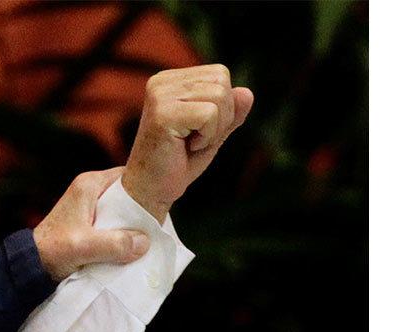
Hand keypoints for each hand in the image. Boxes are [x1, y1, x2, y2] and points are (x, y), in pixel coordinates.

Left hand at [33, 167, 149, 281]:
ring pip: (123, 210)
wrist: (29, 265)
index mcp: (89, 184)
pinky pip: (115, 222)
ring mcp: (90, 206)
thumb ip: (113, 243)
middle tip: (158, 225)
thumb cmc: (52, 251)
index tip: (163, 202)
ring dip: (133, 224)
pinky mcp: (90, 222)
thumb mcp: (83, 246)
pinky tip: (134, 244)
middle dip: (143, 208)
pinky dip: (124, 232)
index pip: (129, 174)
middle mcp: (91, 190)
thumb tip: (144, 241)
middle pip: (129, 193)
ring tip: (149, 237)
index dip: (147, 186)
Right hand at [122, 64, 253, 221]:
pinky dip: (207, 137)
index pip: (220, 74)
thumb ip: (230, 113)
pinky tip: (187, 148)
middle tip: (196, 139)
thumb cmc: (177, 163)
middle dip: (222, 116)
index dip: (223, 106)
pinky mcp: (163, 114)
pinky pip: (210, 114)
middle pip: (222, 82)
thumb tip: (247, 93)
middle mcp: (161, 83)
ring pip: (219, 96)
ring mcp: (160, 96)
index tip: (198, 129)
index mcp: (170, 81)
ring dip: (214, 128)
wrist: (150, 191)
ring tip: (190, 143)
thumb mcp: (212, 133)